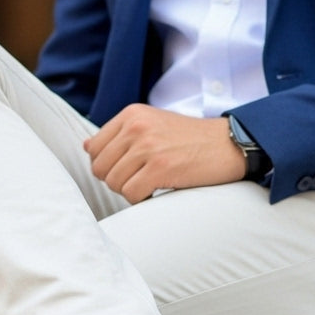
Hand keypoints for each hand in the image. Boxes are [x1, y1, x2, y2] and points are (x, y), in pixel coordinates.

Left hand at [85, 105, 246, 203]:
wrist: (228, 144)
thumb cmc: (188, 140)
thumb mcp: (151, 124)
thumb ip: (119, 135)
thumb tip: (86, 147)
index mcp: (131, 114)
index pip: (94, 150)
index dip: (108, 165)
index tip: (131, 166)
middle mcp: (136, 126)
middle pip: (100, 169)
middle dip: (117, 180)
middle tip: (142, 177)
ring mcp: (147, 146)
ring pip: (114, 183)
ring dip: (131, 190)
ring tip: (152, 181)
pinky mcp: (159, 167)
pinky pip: (131, 194)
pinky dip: (142, 200)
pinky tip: (157, 190)